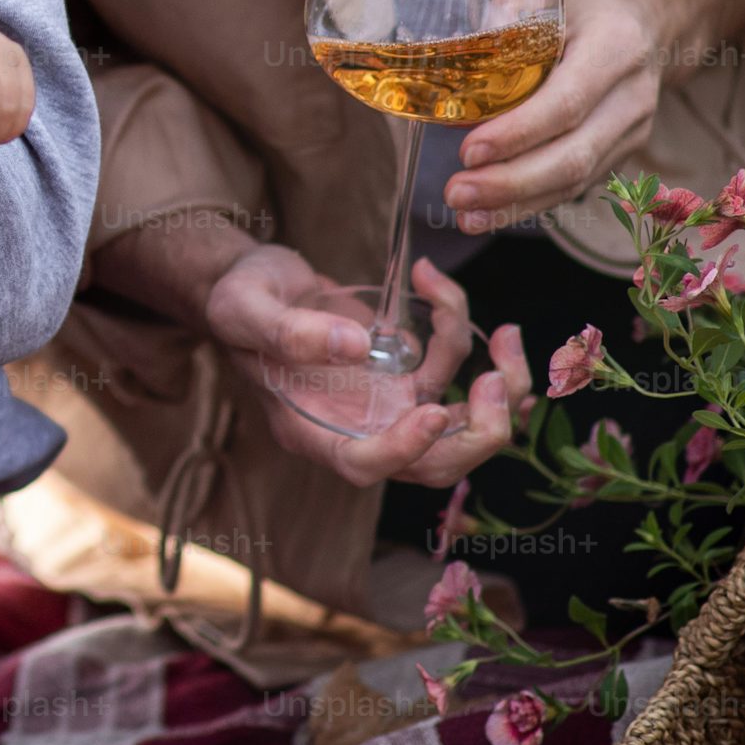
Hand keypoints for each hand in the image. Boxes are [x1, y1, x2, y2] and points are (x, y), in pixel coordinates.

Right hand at [203, 244, 532, 484]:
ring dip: (502, 389)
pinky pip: (452, 368)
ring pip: (462, 427)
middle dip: (481, 434)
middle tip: (497, 381)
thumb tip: (355, 345)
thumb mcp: (244, 308)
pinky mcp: (405, 375)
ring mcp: (386, 405)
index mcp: (310, 429)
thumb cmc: (235, 299)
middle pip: (434, 464)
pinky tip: (435, 282)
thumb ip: (290, 331)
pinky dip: (460, 328)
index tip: (431, 412)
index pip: (363, 463)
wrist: (250, 281)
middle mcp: (357, 428)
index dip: (404, 450)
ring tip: (508, 333)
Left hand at [447, 0, 744, 232]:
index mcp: (616, 48)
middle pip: (574, 154)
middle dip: (511, 182)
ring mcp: (632, 129)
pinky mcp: (622, 150)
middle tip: (456, 193)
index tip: (468, 151)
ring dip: (518, 203)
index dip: (518, 133)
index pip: (567, 103)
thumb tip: (456, 58)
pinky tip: (491, 214)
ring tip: (465, 215)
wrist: (652, 14)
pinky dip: (533, 203)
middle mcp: (632, 97)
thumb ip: (507, 18)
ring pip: (576, 179)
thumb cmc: (591, 0)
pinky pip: (577, 183)